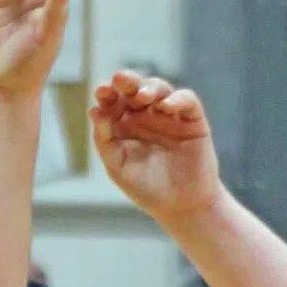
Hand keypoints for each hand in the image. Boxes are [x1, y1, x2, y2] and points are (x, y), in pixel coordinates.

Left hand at [90, 71, 221, 225]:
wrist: (182, 208)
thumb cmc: (147, 189)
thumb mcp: (118, 168)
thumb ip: (104, 141)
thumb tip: (94, 111)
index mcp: (125, 124)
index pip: (114, 101)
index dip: (107, 93)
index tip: (101, 92)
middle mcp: (147, 115)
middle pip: (135, 88)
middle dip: (128, 81)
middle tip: (120, 79)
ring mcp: (170, 116)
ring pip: (160, 89)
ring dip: (151, 87)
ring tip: (143, 96)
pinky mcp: (193, 121)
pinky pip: (187, 100)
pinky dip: (177, 99)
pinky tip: (166, 107)